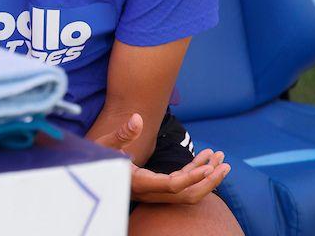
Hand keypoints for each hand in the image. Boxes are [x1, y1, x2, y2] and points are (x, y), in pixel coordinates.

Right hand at [93, 113, 230, 204]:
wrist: (89, 174)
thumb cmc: (95, 158)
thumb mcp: (105, 144)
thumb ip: (123, 133)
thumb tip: (137, 118)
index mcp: (140, 183)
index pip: (172, 185)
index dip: (192, 177)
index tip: (209, 167)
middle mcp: (150, 193)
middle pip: (187, 195)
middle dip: (208, 181)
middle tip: (225, 164)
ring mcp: (154, 192)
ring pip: (187, 192)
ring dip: (206, 177)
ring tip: (220, 159)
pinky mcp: (156, 187)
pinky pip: (181, 184)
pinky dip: (195, 172)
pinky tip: (203, 156)